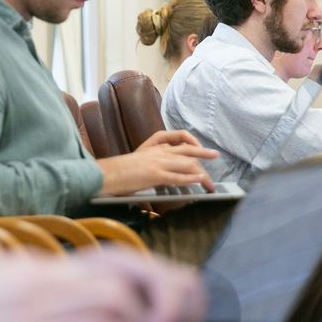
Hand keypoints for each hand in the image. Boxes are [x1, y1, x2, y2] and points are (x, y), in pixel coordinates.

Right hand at [0, 251, 203, 321]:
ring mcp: (37, 312)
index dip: (152, 273)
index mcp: (36, 269)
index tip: (173, 293)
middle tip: (183, 315)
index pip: (111, 257)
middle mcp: (42, 281)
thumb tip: (68, 290)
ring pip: (120, 302)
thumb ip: (34, 283)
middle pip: (126, 272)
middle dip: (167, 290)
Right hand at [97, 129, 216, 194]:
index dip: (192, 143)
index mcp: (153, 145)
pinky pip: (178, 177)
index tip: (200, 148)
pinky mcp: (156, 175)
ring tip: (211, 182)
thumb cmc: (119, 170)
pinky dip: (191, 179)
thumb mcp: (137, 158)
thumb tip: (163, 170)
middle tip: (215, 156)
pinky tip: (200, 180)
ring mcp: (158, 162)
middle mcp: (158, 151)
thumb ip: (151, 160)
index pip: (178, 139)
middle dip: (203, 154)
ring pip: (187, 164)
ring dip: (202, 174)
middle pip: (188, 151)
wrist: (107, 173)